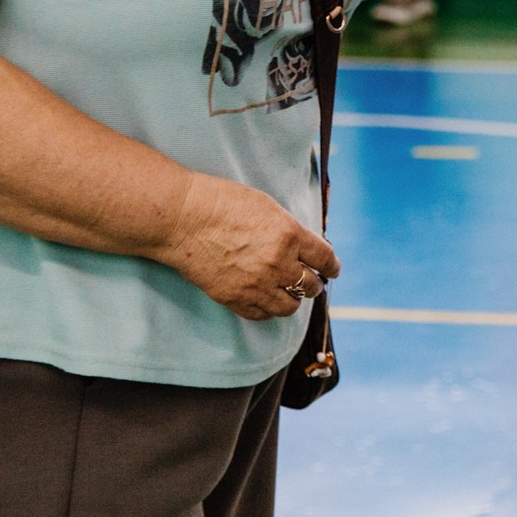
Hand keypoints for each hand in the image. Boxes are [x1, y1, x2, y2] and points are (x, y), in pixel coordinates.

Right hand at [154, 173, 341, 320]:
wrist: (183, 218)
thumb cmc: (222, 202)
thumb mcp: (267, 207)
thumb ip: (289, 229)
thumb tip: (304, 247)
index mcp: (289, 234)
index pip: (323, 258)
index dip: (332, 265)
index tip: (333, 269)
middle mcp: (278, 263)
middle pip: (310, 285)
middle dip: (314, 283)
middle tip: (312, 281)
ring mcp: (256, 284)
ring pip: (289, 306)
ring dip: (293, 299)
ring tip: (290, 292)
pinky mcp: (234, 298)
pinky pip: (262, 314)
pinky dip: (268, 309)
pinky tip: (267, 300)